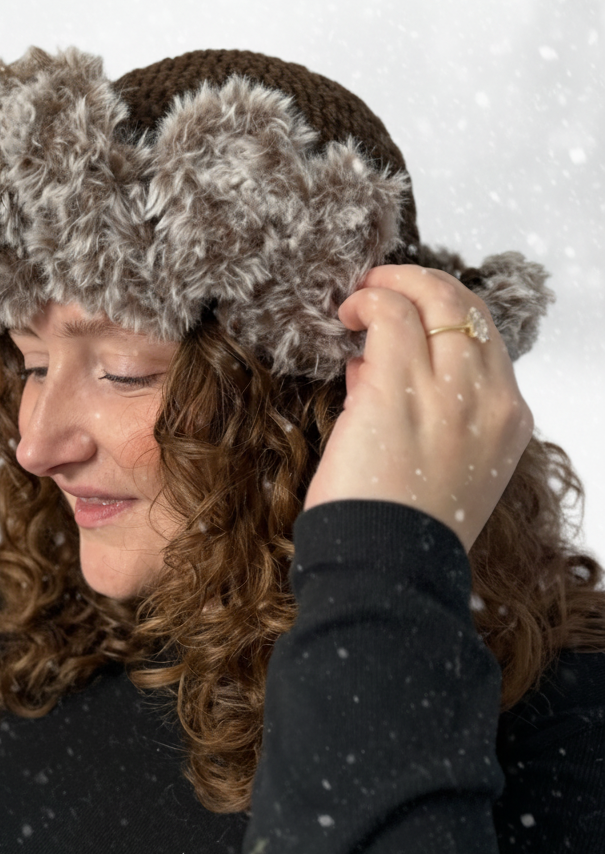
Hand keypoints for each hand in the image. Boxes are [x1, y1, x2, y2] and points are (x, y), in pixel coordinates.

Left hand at [304, 266, 533, 550]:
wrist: (389, 570)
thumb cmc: (401, 530)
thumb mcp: (434, 467)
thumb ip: (416, 412)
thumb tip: (370, 368)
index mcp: (507, 423)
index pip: (487, 344)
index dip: (444, 319)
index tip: (410, 318)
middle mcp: (490, 400)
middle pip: (470, 308)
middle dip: (424, 284)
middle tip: (383, 284)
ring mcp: (450, 391)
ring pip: (435, 298)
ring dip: (392, 284)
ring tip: (358, 298)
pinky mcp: (401, 388)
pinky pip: (390, 314)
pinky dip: (368, 302)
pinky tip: (346, 315)